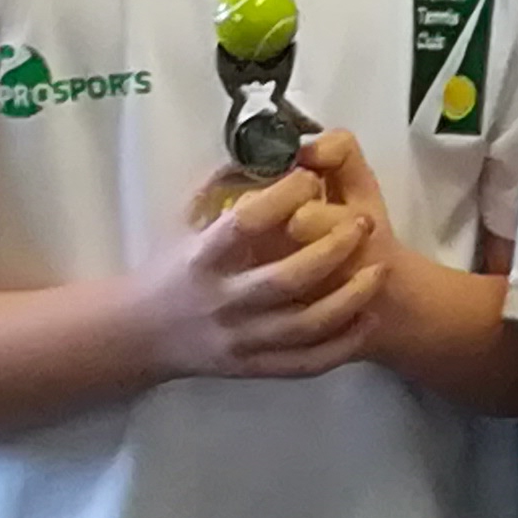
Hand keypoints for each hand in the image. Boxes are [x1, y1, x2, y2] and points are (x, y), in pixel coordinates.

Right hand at [136, 166, 381, 381]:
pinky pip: (306, 363)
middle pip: (286, 279)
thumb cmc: (171, 267)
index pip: (245, 225)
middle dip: (333, 249)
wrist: (139, 335)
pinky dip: (342, 343)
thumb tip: (268, 148)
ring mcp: (239, 339)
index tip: (311, 177)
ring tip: (379, 269)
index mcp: (201, 258)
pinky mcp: (252, 368)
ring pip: (305, 326)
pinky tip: (366, 317)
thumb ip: (222, 187)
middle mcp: (221, 301)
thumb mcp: (185, 223)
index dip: (284, 198)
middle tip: (364, 223)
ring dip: (350, 298)